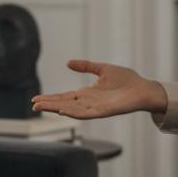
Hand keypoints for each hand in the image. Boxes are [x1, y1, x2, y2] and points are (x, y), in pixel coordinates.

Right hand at [31, 60, 167, 118]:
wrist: (144, 88)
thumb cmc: (127, 80)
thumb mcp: (102, 69)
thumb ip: (86, 66)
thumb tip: (68, 62)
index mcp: (87, 93)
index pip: (64, 97)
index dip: (50, 98)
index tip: (36, 100)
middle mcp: (88, 102)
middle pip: (64, 104)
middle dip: (48, 105)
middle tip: (33, 106)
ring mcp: (95, 108)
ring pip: (71, 110)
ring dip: (57, 109)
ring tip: (43, 108)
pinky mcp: (105, 111)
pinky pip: (86, 114)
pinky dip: (74, 113)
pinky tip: (63, 111)